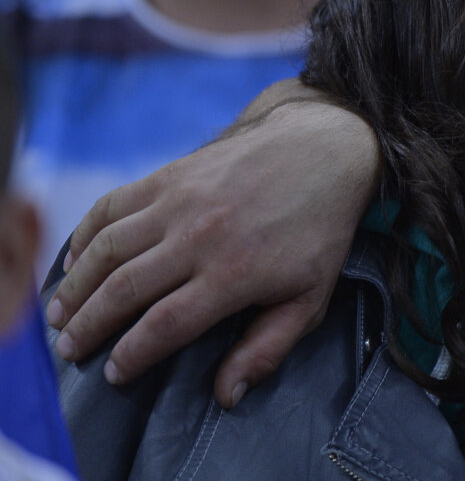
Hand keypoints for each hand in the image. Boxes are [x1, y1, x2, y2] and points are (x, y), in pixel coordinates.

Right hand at [44, 97, 379, 408]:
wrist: (320, 152)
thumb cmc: (317, 231)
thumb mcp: (310, 298)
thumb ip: (267, 349)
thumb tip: (226, 396)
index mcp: (234, 273)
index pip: (164, 325)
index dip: (131, 354)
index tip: (114, 372)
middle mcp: (199, 237)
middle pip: (124, 291)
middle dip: (89, 327)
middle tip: (71, 350)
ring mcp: (180, 202)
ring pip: (107, 249)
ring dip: (75, 286)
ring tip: (60, 315)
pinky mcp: (170, 175)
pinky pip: (112, 206)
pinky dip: (85, 234)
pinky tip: (74, 260)